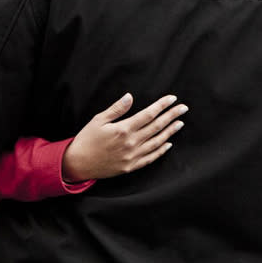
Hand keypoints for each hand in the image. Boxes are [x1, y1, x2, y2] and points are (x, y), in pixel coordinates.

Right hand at [61, 93, 186, 182]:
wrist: (77, 164)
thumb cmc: (86, 139)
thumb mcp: (99, 120)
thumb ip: (117, 108)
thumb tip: (130, 96)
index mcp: (123, 129)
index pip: (149, 114)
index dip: (162, 105)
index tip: (172, 98)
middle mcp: (131, 143)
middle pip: (157, 126)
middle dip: (172, 116)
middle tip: (184, 108)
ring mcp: (132, 156)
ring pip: (157, 142)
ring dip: (170, 132)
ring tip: (180, 123)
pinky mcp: (131, 166)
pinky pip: (150, 158)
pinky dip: (161, 150)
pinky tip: (169, 143)